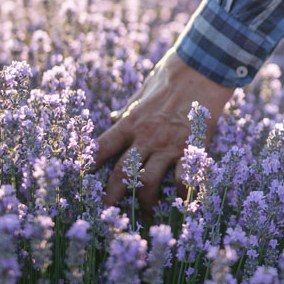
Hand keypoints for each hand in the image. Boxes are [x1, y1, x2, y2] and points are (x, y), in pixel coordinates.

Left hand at [90, 49, 237, 217]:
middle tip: (106, 211)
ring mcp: (168, 145)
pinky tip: (181, 205)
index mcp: (131, 122)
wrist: (204, 67)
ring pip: (149, 184)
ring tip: (145, 216)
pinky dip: (182, 194)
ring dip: (145, 203)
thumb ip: (129, 108)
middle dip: (111, 196)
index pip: (101, 147)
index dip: (88, 165)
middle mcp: (146, 137)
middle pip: (121, 174)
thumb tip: (113, 118)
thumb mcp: (143, 89)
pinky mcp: (191, 149)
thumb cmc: (173, 73)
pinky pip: (183, 179)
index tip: (79, 179)